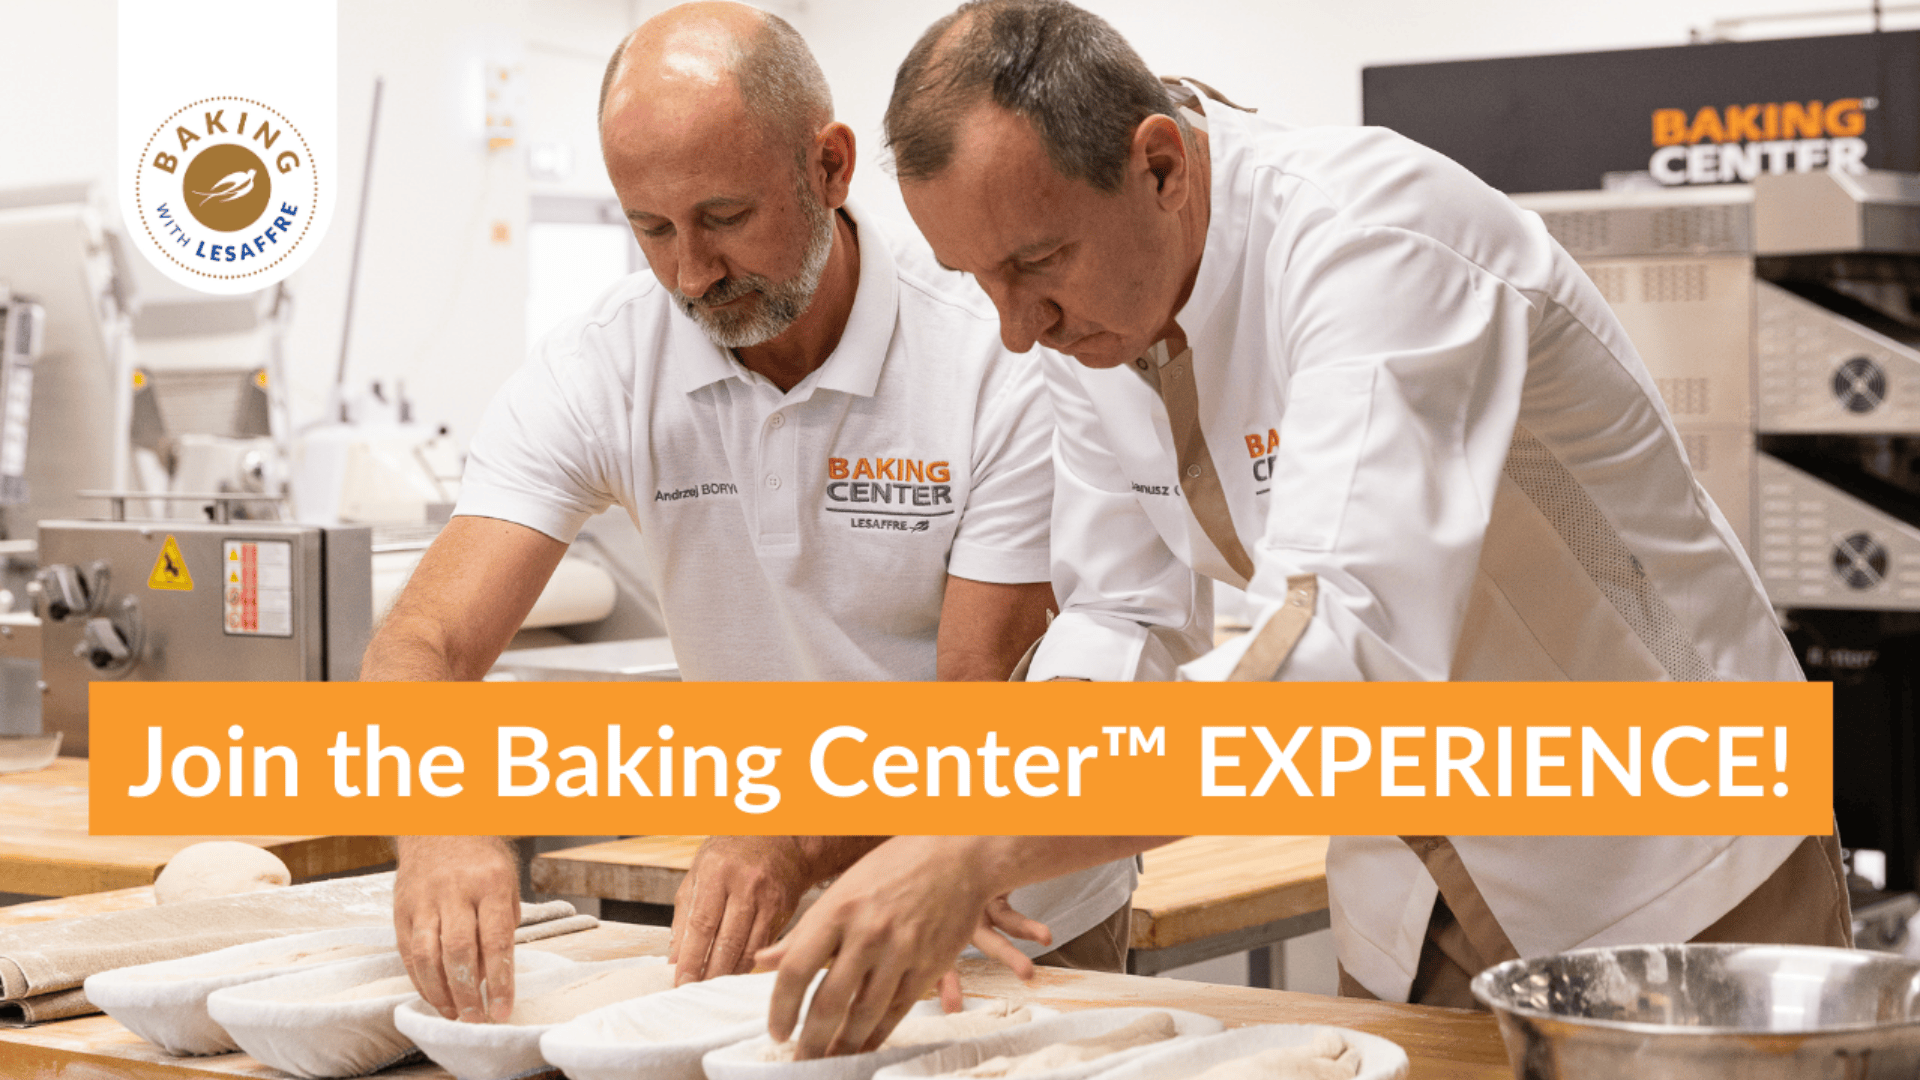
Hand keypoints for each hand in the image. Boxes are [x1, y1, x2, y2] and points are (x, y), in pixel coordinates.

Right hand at [394, 836, 518, 1022]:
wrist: (438, 826)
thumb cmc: (481, 859)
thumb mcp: (507, 882)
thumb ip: (503, 925)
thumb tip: (491, 975)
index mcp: (490, 883)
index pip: (496, 940)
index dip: (500, 980)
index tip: (503, 1009)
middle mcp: (455, 891)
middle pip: (459, 951)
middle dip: (468, 993)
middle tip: (477, 1019)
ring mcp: (424, 900)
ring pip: (428, 955)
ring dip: (441, 992)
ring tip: (455, 1014)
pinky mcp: (402, 909)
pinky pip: (409, 952)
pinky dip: (420, 980)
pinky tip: (435, 996)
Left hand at [669, 837, 813, 985]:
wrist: (780, 838)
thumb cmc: (732, 854)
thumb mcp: (699, 873)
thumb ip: (684, 916)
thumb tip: (674, 958)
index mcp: (716, 872)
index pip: (701, 925)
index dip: (690, 959)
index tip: (681, 982)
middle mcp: (745, 884)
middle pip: (727, 942)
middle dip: (709, 973)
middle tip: (695, 993)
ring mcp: (768, 898)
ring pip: (748, 949)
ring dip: (729, 974)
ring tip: (713, 988)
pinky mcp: (784, 910)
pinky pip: (763, 946)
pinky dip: (747, 964)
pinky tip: (734, 973)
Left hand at [757, 838, 1050, 1058]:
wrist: (957, 854)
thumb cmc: (894, 866)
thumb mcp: (841, 888)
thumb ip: (802, 931)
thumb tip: (762, 960)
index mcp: (837, 909)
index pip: (796, 969)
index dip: (781, 1008)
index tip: (777, 1031)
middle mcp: (867, 932)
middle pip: (829, 1001)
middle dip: (811, 1040)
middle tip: (799, 1062)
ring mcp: (901, 950)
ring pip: (865, 1013)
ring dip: (844, 1045)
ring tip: (828, 1062)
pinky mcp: (929, 964)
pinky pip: (898, 1010)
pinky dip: (878, 1035)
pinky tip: (864, 1047)